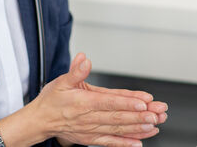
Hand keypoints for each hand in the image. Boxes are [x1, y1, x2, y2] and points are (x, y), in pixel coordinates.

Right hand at [0, 53, 166, 146]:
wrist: (39, 121)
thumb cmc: (52, 100)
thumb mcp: (61, 81)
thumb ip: (76, 71)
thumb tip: (85, 59)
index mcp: (84, 101)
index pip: (110, 101)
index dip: (127, 102)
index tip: (144, 102)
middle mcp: (89, 117)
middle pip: (118, 117)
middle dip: (140, 116)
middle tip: (157, 113)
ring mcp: (91, 130)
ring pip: (118, 130)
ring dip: (137, 128)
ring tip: (154, 125)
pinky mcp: (91, 138)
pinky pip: (110, 142)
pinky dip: (125, 143)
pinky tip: (139, 142)